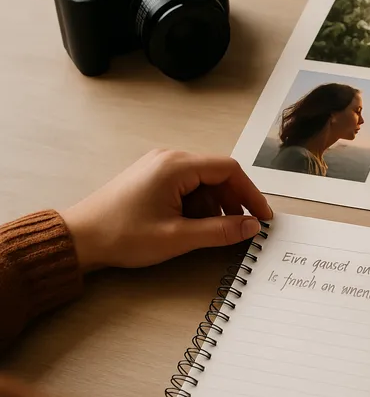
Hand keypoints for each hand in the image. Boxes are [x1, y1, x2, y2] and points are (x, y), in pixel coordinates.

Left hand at [61, 149, 272, 272]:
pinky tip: (193, 226)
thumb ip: (220, 231)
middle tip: (243, 228)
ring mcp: (159, 166)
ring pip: (204, 181)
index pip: (229, 169)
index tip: (262, 217)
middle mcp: (170, 158)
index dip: (251, 193)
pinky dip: (198, 204)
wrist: (79, 238)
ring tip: (213, 232)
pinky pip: (187, 185)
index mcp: (177, 166)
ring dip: (215, 205)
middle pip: (218, 174)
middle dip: (234, 201)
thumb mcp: (178, 237)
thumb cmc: (122, 235)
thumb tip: (252, 227)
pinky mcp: (152, 177)